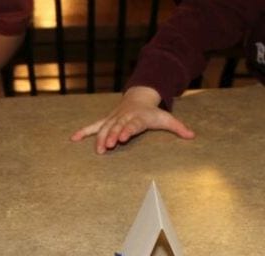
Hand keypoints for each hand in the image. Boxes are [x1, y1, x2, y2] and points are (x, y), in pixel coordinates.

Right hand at [70, 86, 194, 153]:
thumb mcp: (166, 119)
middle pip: (116, 127)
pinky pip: (93, 127)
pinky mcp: (105, 121)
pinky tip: (73, 138)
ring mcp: (113, 119)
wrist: (138, 97)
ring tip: (99, 150)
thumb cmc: (152, 112)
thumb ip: (177, 128)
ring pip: (105, 128)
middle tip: (109, 146)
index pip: (132, 124)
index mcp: (137, 118)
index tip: (123, 137)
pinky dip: (83, 132)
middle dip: (112, 136)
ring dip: (100, 139)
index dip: (127, 130)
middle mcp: (123, 118)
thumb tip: (192, 136)